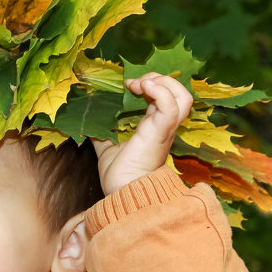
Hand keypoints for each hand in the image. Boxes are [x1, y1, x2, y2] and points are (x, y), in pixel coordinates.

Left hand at [93, 73, 193, 194]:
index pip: (164, 98)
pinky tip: (143, 87)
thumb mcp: (107, 148)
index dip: (150, 84)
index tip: (127, 85)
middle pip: (178, 93)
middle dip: (158, 79)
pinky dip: (160, 91)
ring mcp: (165, 128)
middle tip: (135, 83)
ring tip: (141, 85)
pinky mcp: (162, 131)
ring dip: (162, 83)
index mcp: (154, 127)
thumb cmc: (119, 176)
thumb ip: (103, 134)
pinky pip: (171, 105)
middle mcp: (164, 126)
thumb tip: (89, 124)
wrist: (124, 193)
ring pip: (182, 96)